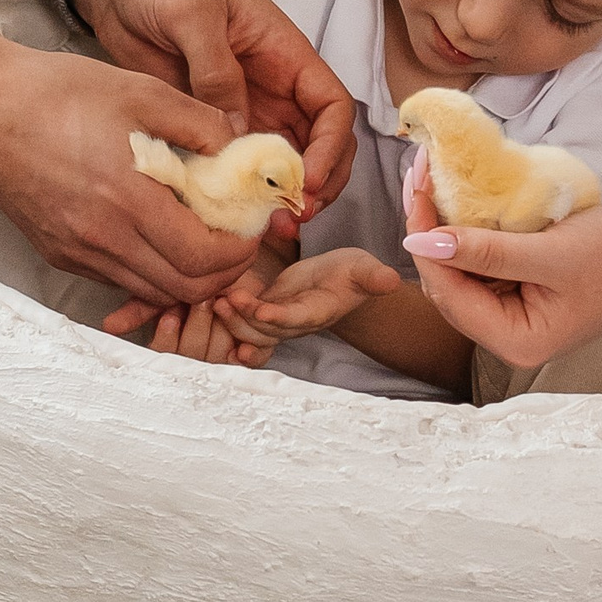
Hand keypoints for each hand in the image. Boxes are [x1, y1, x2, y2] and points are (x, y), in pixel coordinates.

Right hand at [0, 13, 261, 306]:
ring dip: (185, 276)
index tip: (251, 229)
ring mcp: (76, 250)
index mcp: (126, 198)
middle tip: (235, 241)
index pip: (201, 258)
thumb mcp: (143, 90)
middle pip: (181, 288)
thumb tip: (237, 149)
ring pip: (149, 291)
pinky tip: (155, 235)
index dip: (238, 252)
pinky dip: (148, 270)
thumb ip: (200, 122)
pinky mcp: (57, 252)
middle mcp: (101, 237)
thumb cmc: (60, 91)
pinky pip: (116, 278)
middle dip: (221, 273)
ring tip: (200, 239)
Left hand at [69, 0, 355, 211]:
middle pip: (317, 144)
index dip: (331, 146)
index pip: (331, 106)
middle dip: (315, 184)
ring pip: (278, 163)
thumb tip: (236, 130)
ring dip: (279, 196)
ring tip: (265, 226)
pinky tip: (224, 214)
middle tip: (292, 217)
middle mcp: (271, 87)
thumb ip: (215, 69)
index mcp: (283, 53)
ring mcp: (241, 109)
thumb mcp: (190, 12)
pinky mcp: (206, 126)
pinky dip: (237, 192)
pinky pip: (233, 166)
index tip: (308, 179)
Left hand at [210, 244, 402, 358]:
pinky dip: (226, 319)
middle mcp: (293, 322)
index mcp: (317, 312)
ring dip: (231, 320)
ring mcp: (276, 319)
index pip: (295, 319)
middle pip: (264, 330)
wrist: (341, 282)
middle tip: (226, 301)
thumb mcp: (365, 270)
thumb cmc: (353, 274)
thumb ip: (373, 277)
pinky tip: (210, 305)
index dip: (277, 317)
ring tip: (215, 301)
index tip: (260, 309)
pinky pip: (241, 322)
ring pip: (249, 330)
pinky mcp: (263, 310)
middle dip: (243, 320)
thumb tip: (391, 279)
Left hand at [400, 152, 601, 368]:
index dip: (425, 240)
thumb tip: (418, 241)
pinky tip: (458, 201)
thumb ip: (485, 251)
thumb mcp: (550, 252)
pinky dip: (468, 233)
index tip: (415, 187)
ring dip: (444, 228)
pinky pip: (482, 264)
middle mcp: (509, 337)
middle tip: (418, 175)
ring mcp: (515, 316)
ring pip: (460, 272)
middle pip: (447, 285)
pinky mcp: (522, 293)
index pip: (448, 291)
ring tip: (431, 180)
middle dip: (429, 231)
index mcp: (515, 341)